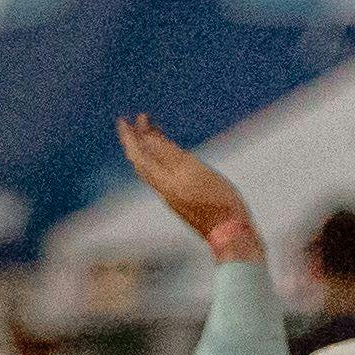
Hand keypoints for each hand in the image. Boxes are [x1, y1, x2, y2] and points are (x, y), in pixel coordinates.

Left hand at [116, 117, 258, 263]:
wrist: (230, 235)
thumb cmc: (216, 202)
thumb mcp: (193, 171)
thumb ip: (168, 154)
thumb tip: (145, 138)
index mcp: (164, 181)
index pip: (139, 156)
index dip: (131, 137)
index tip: (123, 120)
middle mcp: (165, 188)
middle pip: (143, 161)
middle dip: (138, 139)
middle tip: (138, 120)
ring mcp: (174, 194)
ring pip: (154, 168)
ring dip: (150, 147)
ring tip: (152, 130)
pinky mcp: (184, 199)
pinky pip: (165, 175)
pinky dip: (162, 158)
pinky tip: (170, 153)